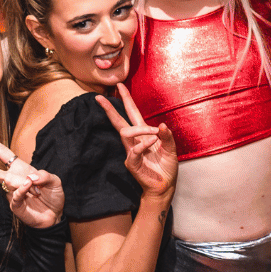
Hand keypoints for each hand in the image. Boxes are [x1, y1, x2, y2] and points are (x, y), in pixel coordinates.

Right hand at [0, 129, 64, 227]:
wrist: (55, 216)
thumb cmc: (53, 196)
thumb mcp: (55, 181)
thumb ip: (45, 176)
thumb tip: (31, 177)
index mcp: (20, 168)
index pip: (2, 153)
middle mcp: (13, 179)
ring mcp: (12, 192)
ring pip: (5, 182)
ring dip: (20, 182)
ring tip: (35, 187)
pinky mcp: (15, 205)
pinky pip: (15, 195)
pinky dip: (22, 190)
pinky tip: (29, 186)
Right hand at [95, 83, 177, 200]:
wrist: (165, 186)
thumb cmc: (166, 167)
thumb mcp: (171, 148)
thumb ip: (167, 136)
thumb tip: (160, 124)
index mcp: (143, 134)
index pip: (132, 113)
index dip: (126, 99)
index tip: (119, 85)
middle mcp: (134, 141)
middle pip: (119, 122)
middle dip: (110, 109)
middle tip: (99, 97)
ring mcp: (131, 152)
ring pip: (125, 132)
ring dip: (141, 128)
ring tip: (155, 132)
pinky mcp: (131, 163)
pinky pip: (135, 149)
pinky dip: (145, 143)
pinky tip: (154, 141)